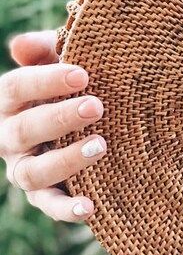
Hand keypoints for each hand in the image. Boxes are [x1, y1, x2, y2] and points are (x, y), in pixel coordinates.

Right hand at [0, 31, 105, 221]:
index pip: (15, 88)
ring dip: (66, 161)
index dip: (45, 81)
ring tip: (101, 146)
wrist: (89, 115)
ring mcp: (24, 168)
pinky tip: (91, 207)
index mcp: (10, 101)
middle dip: (59, 118)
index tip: (83, 75)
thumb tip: (21, 45)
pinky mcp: (43, 195)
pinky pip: (50, 205)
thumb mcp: (61, 58)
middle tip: (97, 106)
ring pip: (32, 173)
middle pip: (24, 130)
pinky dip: (67, 210)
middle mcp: (10, 137)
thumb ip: (45, 48)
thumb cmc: (74, 81)